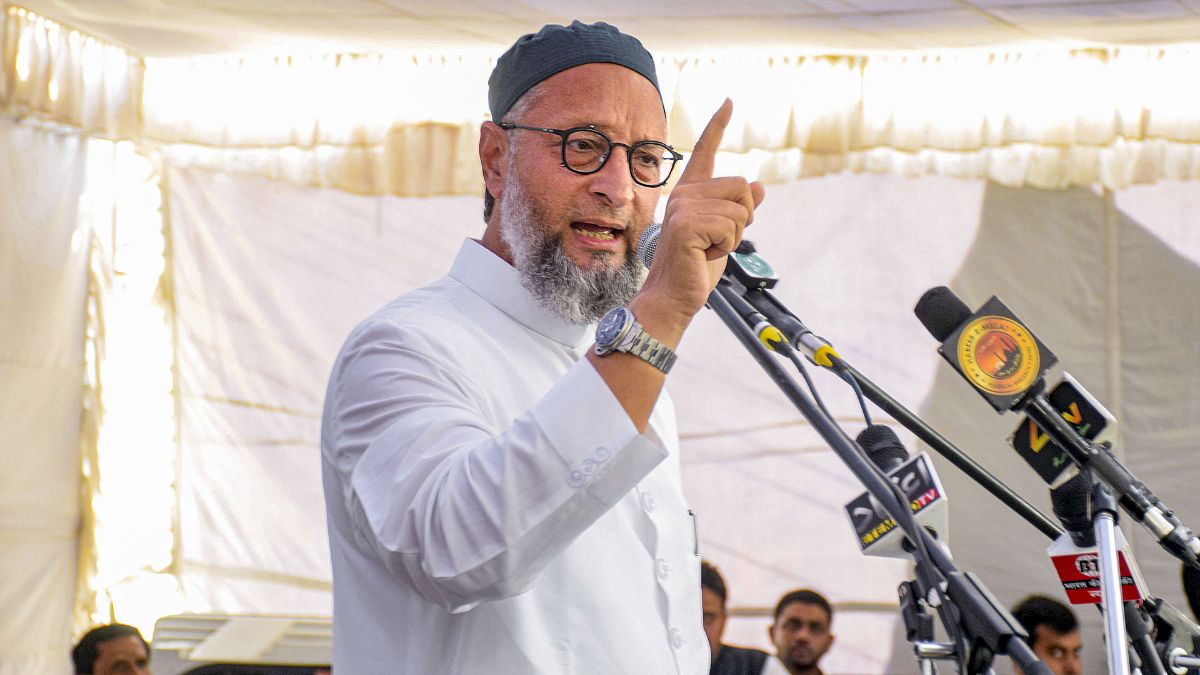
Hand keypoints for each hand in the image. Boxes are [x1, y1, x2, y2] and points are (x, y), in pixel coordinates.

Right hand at [635, 99, 766, 334]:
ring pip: (741, 209)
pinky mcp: (686, 224)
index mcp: (691, 193)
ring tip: (708, 249)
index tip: (729, 102)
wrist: (673, 296)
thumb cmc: (695, 267)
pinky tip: (704, 255)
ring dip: (734, 236)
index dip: (718, 125)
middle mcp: (684, 194)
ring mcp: (683, 207)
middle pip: (742, 186)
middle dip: (743, 218)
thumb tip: (759, 186)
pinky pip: (731, 226)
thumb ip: (739, 210)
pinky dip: (726, 246)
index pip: (706, 151)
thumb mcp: (725, 234)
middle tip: (717, 241)